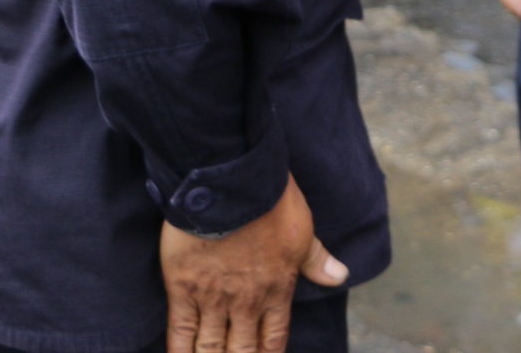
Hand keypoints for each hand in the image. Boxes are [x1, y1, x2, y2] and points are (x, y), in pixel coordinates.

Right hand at [162, 174, 346, 352]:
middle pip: (241, 351)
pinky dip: (180, 350)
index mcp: (276, 291)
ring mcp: (213, 298)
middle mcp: (245, 303)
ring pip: (210, 347)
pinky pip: (181, 330)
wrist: (232, 184)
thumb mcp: (302, 230)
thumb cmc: (271, 202)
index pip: (274, 340)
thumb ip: (316, 259)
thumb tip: (340, 276)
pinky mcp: (184, 288)